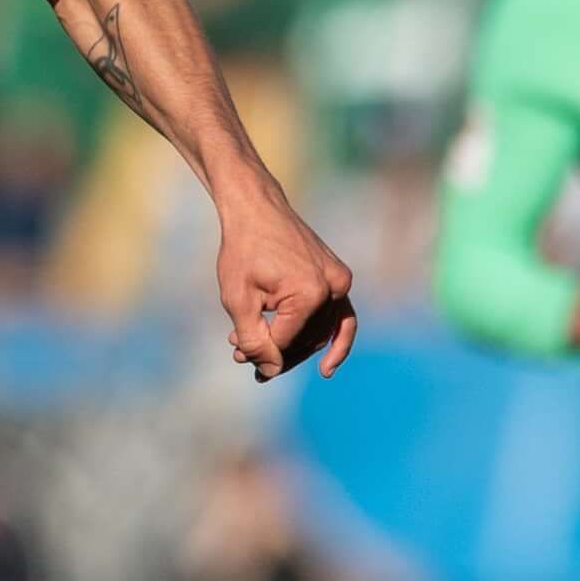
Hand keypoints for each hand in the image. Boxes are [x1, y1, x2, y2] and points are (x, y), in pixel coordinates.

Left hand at [213, 190, 357, 379]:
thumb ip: (252, 339)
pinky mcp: (339, 278)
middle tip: (246, 358)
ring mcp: (340, 282)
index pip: (284, 343)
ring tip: (260, 349)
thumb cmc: (243, 250)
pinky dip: (335, 341)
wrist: (257, 209)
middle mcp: (332, 289)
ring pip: (320, 332)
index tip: (237, 354)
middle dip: (276, 354)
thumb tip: (269, 372)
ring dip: (293, 347)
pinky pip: (342, 318)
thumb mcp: (237, 299)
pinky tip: (327, 367)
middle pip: (305, 341)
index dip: (260, 354)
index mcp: (308, 294)